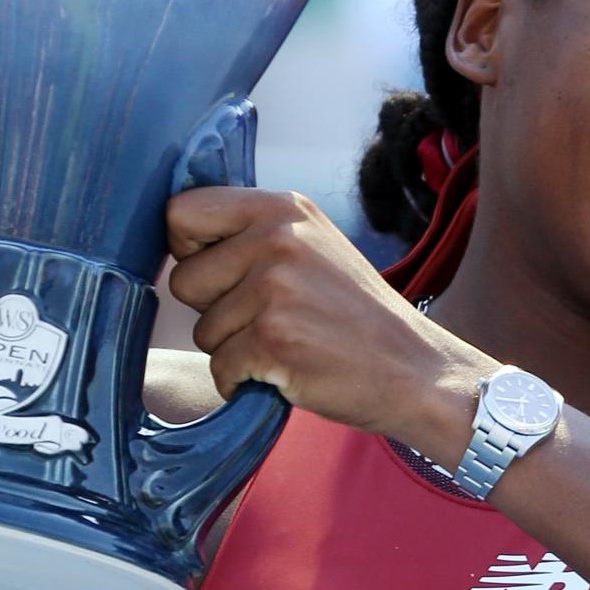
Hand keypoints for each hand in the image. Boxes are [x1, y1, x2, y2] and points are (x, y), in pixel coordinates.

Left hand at [165, 187, 492, 441]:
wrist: (415, 370)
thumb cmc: (354, 315)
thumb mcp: (312, 246)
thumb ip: (253, 233)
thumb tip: (175, 233)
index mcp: (283, 207)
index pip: (181, 211)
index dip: (188, 248)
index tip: (218, 271)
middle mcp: (276, 238)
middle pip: (183, 279)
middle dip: (213, 309)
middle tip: (269, 317)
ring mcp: (274, 289)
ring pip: (203, 330)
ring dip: (234, 348)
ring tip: (288, 342)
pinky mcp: (273, 339)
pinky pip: (220, 368)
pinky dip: (245, 382)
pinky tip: (287, 371)